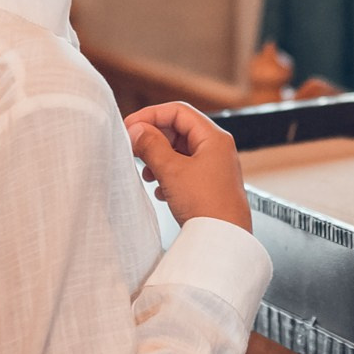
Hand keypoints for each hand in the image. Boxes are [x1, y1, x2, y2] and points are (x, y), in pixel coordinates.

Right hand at [125, 102, 252, 232]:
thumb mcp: (172, 171)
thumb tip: (136, 130)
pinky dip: (168, 175)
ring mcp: (214, 168)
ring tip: (148, 174)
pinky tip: (161, 191)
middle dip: (154, 139)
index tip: (130, 127)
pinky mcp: (210, 186)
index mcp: (214, 138)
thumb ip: (151, 146)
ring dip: (159, 159)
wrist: (224, 241)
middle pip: (179, 130)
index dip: (151, 116)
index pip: (178, 112)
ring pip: (180, 152)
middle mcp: (217, 149)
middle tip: (133, 150)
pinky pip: (184, 170)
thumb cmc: (207, 205)